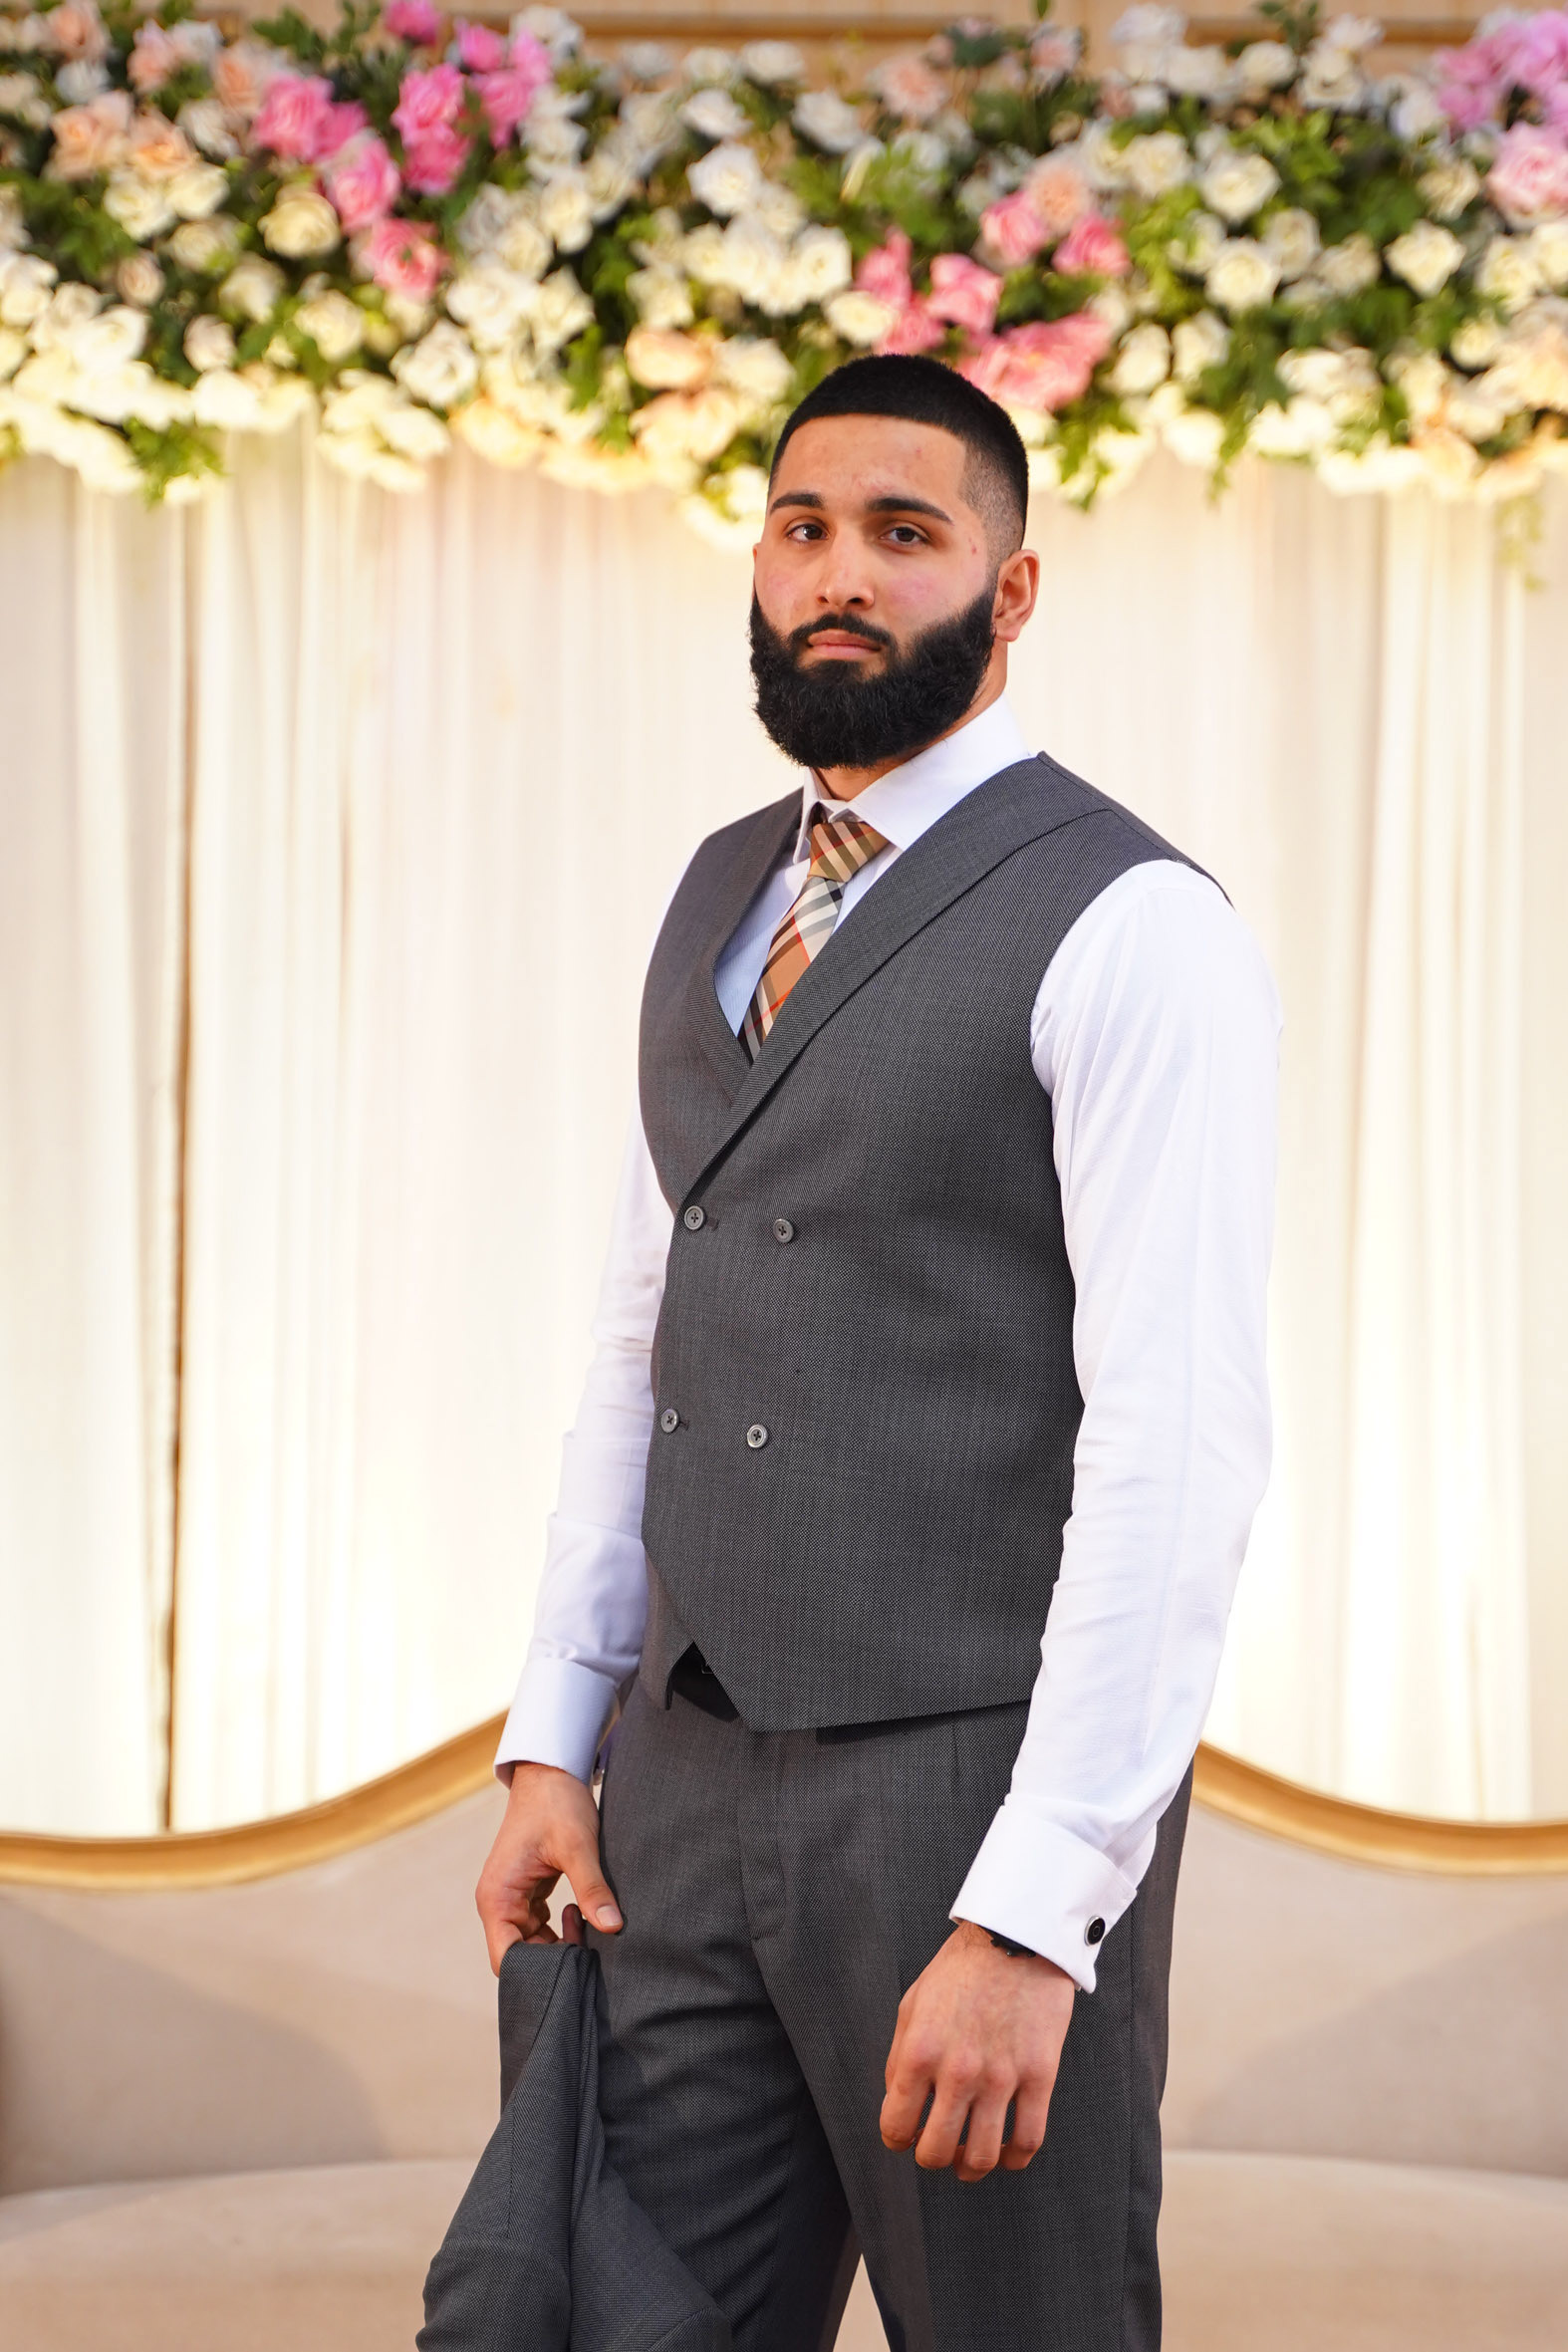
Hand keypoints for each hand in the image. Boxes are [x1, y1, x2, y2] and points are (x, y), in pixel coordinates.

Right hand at [475, 1762, 621, 1973]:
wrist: (551, 1771)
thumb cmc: (556, 1803)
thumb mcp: (578, 1846)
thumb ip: (592, 1888)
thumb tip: (613, 1927)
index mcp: (498, 1897)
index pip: (506, 1959)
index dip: (536, 1972)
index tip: (572, 1968)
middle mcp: (499, 1902)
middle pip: (522, 1955)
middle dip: (555, 1958)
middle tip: (591, 1947)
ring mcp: (513, 1898)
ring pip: (534, 1942)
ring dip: (561, 1943)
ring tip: (590, 1923)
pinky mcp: (528, 1891)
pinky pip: (541, 1925)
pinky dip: (562, 1928)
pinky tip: (582, 1912)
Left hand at [880, 1920, 1074, 2181]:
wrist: (1015, 1937)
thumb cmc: (960, 1969)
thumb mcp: (912, 2004)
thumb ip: (900, 2057)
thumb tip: (898, 2103)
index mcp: (919, 2052)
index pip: (896, 2127)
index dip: (897, 2140)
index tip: (906, 2137)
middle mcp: (957, 2071)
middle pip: (936, 2152)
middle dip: (932, 2158)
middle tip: (937, 2149)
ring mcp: (1001, 2077)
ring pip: (982, 2156)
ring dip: (971, 2167)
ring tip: (969, 2160)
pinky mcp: (1040, 2076)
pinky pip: (1027, 2140)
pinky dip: (1014, 2160)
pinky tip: (1006, 2153)